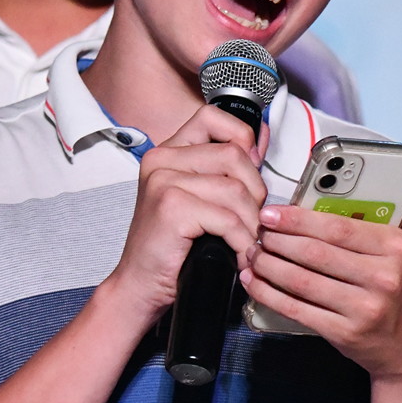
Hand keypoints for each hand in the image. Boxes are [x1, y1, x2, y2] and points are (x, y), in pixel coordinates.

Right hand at [104, 104, 268, 323]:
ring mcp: (164, 182)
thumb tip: (262, 135)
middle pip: (234, 156)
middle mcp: (162, 160)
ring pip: (236, 190)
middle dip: (255, 192)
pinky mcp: (172, 208)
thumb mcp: (200, 196)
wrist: (140, 285)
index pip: (213, 117)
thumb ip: (228, 166)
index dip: (241, 136)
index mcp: (168, 151)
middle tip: (250, 221)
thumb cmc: (172, 245)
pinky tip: (237, 256)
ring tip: (245, 243)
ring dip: (251, 224)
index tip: (251, 167)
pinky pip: (228, 219)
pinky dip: (240, 242)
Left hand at [243, 162, 401, 378]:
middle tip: (257, 230)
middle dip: (278, 240)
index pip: (339, 228)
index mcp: (395, 249)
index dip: (299, 219)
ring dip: (268, 265)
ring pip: (301, 281)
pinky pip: (297, 310)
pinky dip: (269, 295)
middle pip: (315, 253)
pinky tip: (254, 281)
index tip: (273, 212)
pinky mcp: (343, 333)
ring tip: (251, 252)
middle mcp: (381, 278)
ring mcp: (362, 308)